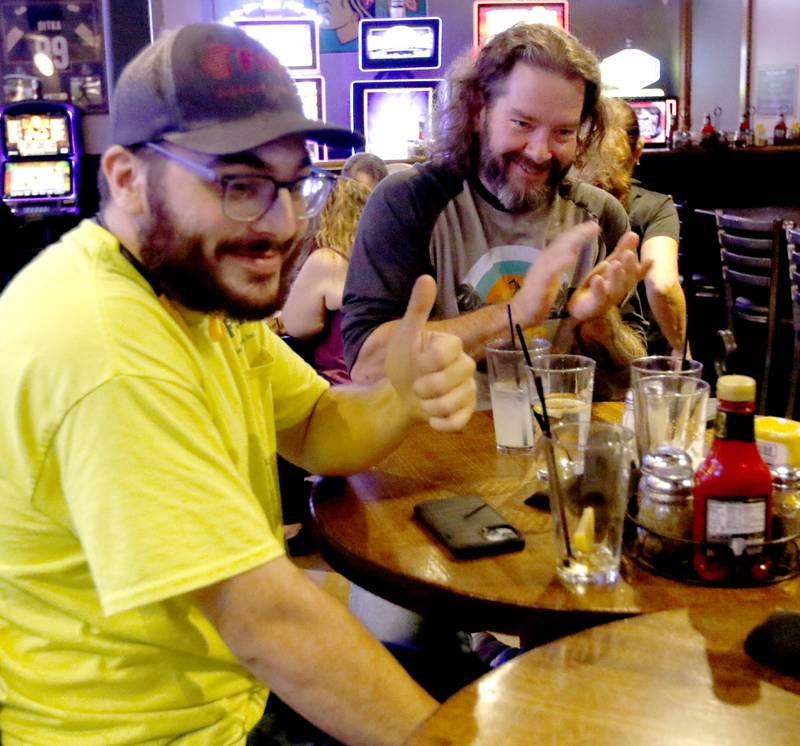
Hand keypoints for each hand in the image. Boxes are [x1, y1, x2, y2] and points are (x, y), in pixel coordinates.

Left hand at [385, 275, 475, 430]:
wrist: (399, 393)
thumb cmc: (404, 360)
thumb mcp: (405, 335)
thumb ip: (417, 309)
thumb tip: (425, 277)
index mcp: (451, 345)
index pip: (446, 352)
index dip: (427, 362)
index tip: (417, 362)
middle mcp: (465, 366)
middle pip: (453, 379)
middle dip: (426, 386)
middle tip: (417, 384)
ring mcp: (468, 391)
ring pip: (453, 403)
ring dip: (428, 406)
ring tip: (422, 399)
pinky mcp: (466, 413)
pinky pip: (457, 423)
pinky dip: (438, 423)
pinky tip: (429, 417)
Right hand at [510, 222, 600, 327]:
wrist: (521, 311)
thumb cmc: (538, 295)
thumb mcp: (551, 275)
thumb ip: (559, 263)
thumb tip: (571, 251)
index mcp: (548, 259)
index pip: (564, 242)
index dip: (578, 232)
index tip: (593, 226)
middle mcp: (544, 260)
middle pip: (562, 243)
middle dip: (578, 233)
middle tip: (594, 225)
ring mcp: (541, 270)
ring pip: (557, 252)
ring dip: (572, 242)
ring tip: (585, 234)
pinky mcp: (539, 281)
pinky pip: (551, 270)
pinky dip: (561, 262)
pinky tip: (572, 256)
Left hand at [567, 231, 649, 321]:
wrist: (577, 308)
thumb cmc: (597, 284)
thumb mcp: (610, 264)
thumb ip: (622, 250)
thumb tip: (634, 233)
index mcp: (622, 280)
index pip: (635, 272)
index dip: (643, 268)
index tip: (651, 260)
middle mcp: (618, 290)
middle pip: (626, 279)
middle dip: (629, 267)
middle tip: (628, 254)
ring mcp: (607, 299)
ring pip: (615, 288)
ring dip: (616, 276)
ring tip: (614, 264)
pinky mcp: (594, 306)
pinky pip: (598, 298)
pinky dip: (599, 288)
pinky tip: (597, 279)